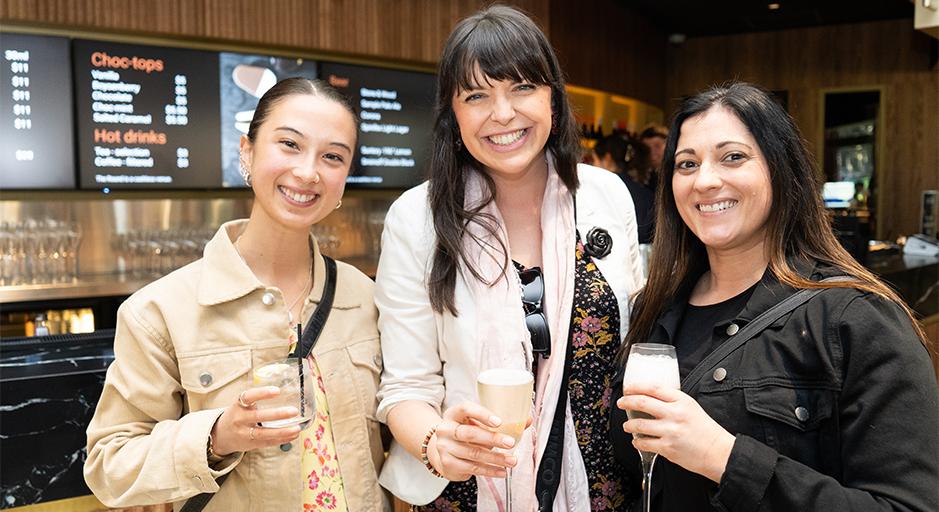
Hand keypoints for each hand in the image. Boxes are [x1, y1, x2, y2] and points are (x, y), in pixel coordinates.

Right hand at [211, 386, 301, 455]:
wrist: (221, 435)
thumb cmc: (237, 415)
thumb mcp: (241, 404)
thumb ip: (256, 399)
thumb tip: (285, 391)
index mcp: (238, 405)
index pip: (248, 397)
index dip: (262, 393)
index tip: (277, 391)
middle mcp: (239, 419)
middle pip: (258, 417)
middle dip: (277, 414)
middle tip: (294, 411)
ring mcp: (244, 433)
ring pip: (263, 433)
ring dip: (282, 431)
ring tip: (297, 428)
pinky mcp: (250, 444)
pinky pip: (267, 443)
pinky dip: (281, 440)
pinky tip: (292, 435)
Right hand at [427, 402, 521, 480]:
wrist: (444, 451)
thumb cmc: (466, 433)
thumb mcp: (477, 423)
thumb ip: (500, 422)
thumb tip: (526, 421)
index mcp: (454, 414)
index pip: (466, 409)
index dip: (482, 415)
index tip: (499, 422)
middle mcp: (446, 429)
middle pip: (470, 434)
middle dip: (492, 439)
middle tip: (511, 442)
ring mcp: (445, 447)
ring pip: (473, 454)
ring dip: (496, 458)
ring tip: (512, 461)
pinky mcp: (448, 464)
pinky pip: (472, 468)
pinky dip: (490, 471)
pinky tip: (502, 471)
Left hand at [617, 383, 735, 482]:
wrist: (718, 452)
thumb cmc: (706, 430)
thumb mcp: (691, 407)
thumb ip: (673, 401)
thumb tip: (652, 397)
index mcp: (682, 401)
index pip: (654, 388)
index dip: (637, 386)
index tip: (628, 388)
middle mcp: (675, 414)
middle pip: (642, 402)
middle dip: (626, 401)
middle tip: (621, 402)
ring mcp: (670, 431)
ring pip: (639, 424)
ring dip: (628, 424)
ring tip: (627, 425)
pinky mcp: (667, 447)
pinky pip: (644, 443)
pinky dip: (637, 441)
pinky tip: (636, 440)